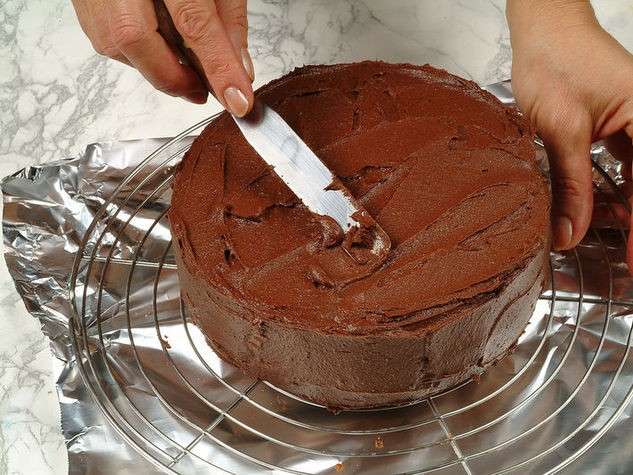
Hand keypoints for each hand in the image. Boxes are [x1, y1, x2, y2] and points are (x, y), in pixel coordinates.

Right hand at [72, 0, 253, 115]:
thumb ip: (230, 18)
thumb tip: (238, 68)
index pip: (194, 21)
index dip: (218, 66)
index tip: (237, 99)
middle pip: (135, 37)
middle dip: (173, 78)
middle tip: (202, 91)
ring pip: (113, 41)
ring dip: (153, 66)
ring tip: (183, 71)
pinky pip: (102, 33)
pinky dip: (135, 51)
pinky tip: (157, 47)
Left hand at [507, 0, 632, 260]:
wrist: (541, 31)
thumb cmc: (555, 62)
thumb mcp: (561, 129)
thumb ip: (569, 184)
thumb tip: (569, 233)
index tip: (632, 261)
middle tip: (626, 261)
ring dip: (627, 210)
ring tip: (616, 244)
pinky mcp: (618, 126)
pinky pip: (626, 166)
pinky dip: (615, 192)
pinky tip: (604, 213)